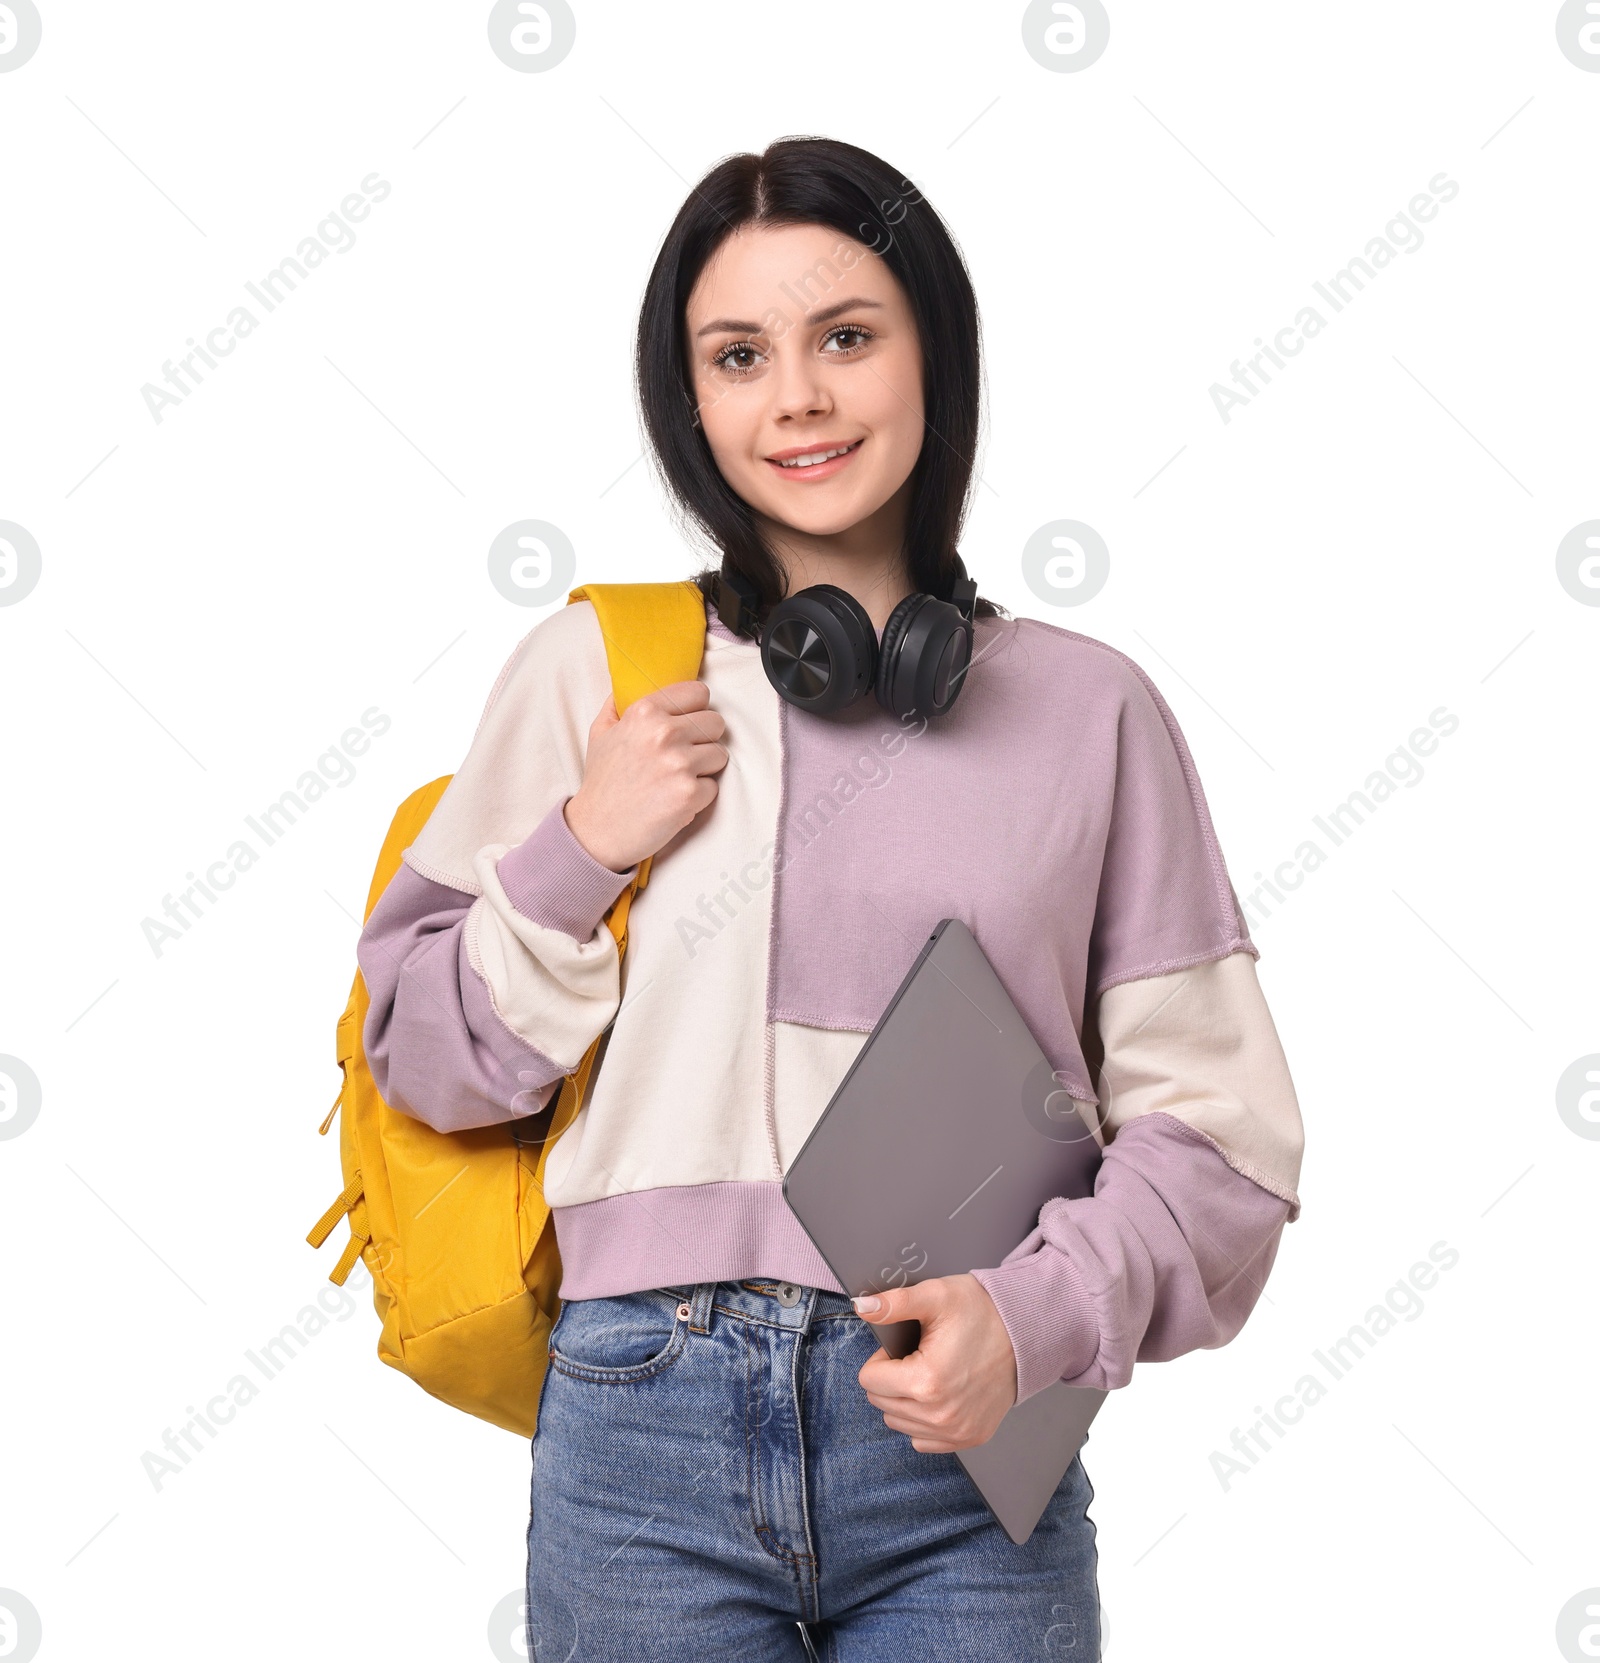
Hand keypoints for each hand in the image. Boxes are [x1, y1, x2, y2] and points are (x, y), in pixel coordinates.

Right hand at [562, 680, 728, 871]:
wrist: (596, 830)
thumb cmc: (601, 782)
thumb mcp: (600, 732)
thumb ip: (618, 703)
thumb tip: (630, 683)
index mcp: (645, 712)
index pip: (698, 692)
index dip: (696, 709)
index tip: (689, 723)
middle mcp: (664, 733)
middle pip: (716, 723)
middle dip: (704, 739)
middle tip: (684, 755)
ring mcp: (679, 764)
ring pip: (720, 755)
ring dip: (704, 768)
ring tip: (676, 779)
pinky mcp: (690, 794)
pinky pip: (713, 787)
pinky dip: (698, 796)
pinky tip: (674, 800)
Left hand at [853, 1274, 1017, 1452]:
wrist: (1026, 1332)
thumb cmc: (982, 1312)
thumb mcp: (936, 1296)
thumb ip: (894, 1303)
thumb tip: (862, 1306)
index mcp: (927, 1381)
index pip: (869, 1379)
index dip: (883, 1358)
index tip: (906, 1347)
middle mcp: (940, 1415)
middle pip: (881, 1402)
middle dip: (892, 1378)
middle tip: (920, 1356)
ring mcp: (956, 1431)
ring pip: (898, 1422)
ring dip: (905, 1399)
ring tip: (931, 1372)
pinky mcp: (969, 1437)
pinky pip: (922, 1439)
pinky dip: (923, 1419)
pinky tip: (940, 1394)